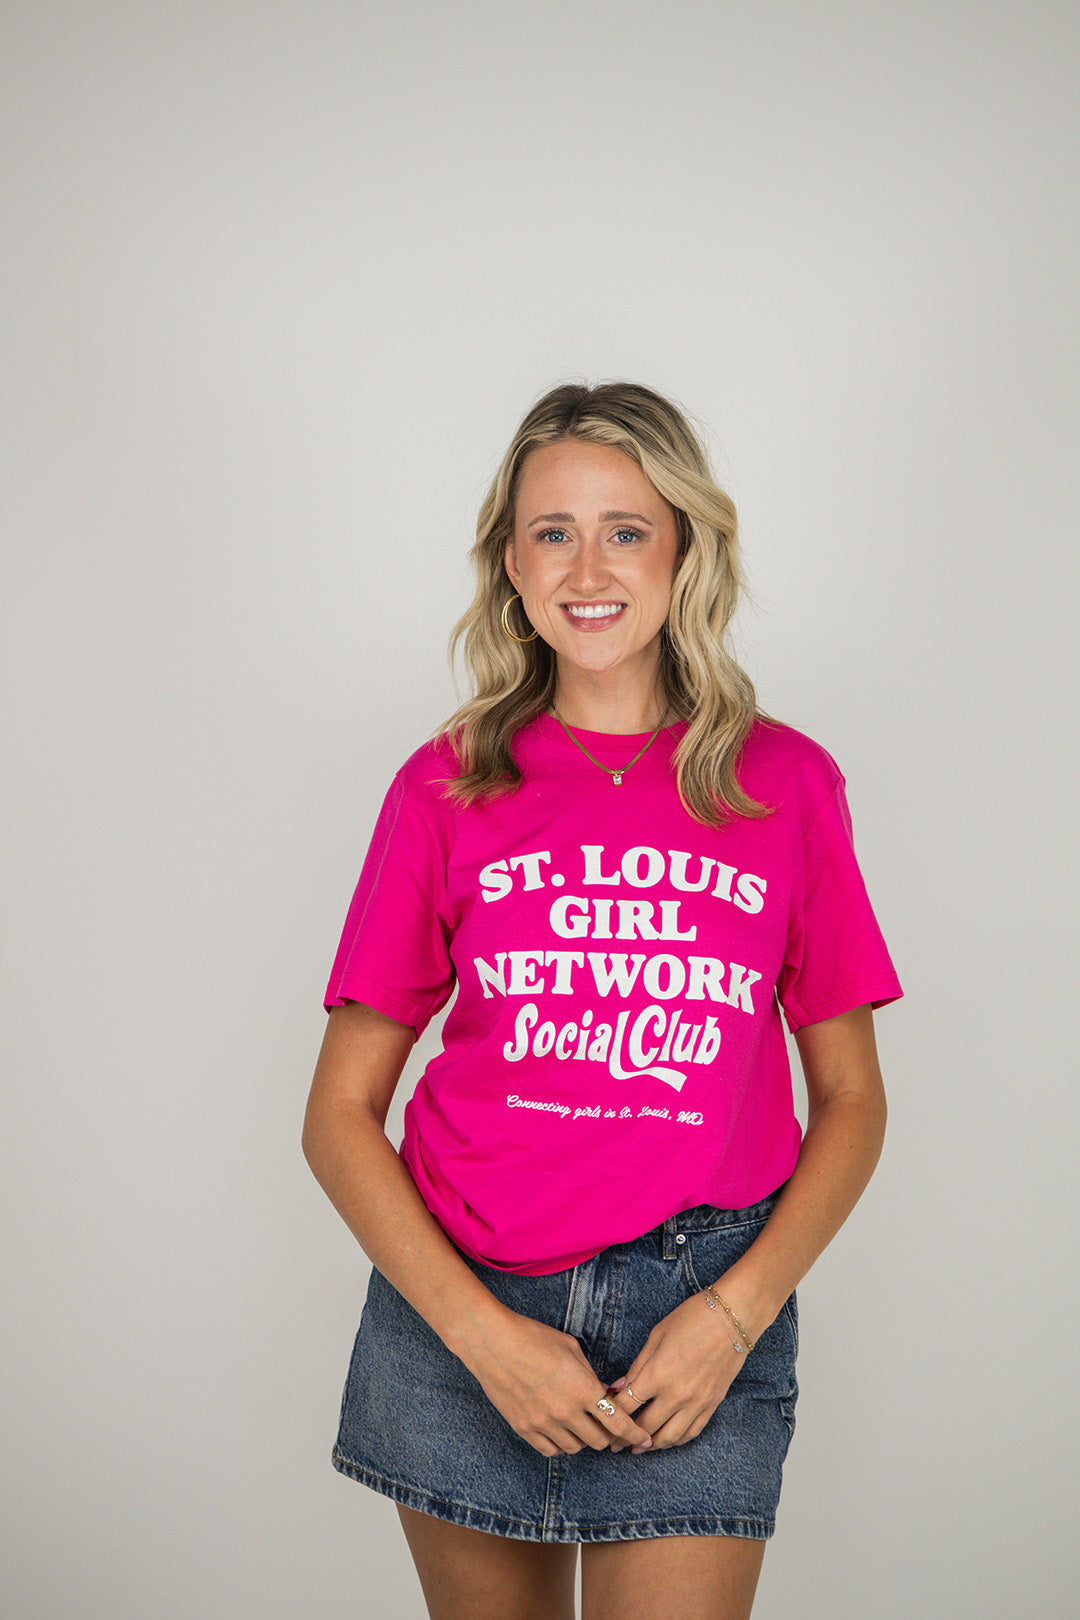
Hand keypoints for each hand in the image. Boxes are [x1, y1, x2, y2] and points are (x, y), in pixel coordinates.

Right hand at [464, 1308, 654, 1457]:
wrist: (493, 1342)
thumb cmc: (533, 1337)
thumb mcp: (571, 1349)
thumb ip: (590, 1375)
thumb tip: (601, 1393)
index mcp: (583, 1388)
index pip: (618, 1422)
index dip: (635, 1433)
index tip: (643, 1438)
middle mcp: (566, 1411)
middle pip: (600, 1440)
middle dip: (610, 1435)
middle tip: (610, 1428)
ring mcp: (544, 1423)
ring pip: (576, 1447)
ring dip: (585, 1439)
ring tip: (583, 1425)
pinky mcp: (525, 1429)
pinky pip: (551, 1450)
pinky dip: (562, 1444)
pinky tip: (562, 1431)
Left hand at [605, 1288, 749, 1452]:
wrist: (733, 1318)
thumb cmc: (691, 1319)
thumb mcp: (656, 1336)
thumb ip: (637, 1366)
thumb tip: (618, 1388)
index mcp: (658, 1374)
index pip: (626, 1405)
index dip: (610, 1413)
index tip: (601, 1417)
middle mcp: (676, 1394)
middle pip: (644, 1427)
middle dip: (625, 1437)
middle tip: (613, 1443)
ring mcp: (696, 1403)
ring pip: (668, 1437)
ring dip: (650, 1446)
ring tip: (637, 1448)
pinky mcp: (712, 1405)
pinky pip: (691, 1432)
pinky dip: (676, 1440)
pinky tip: (666, 1440)